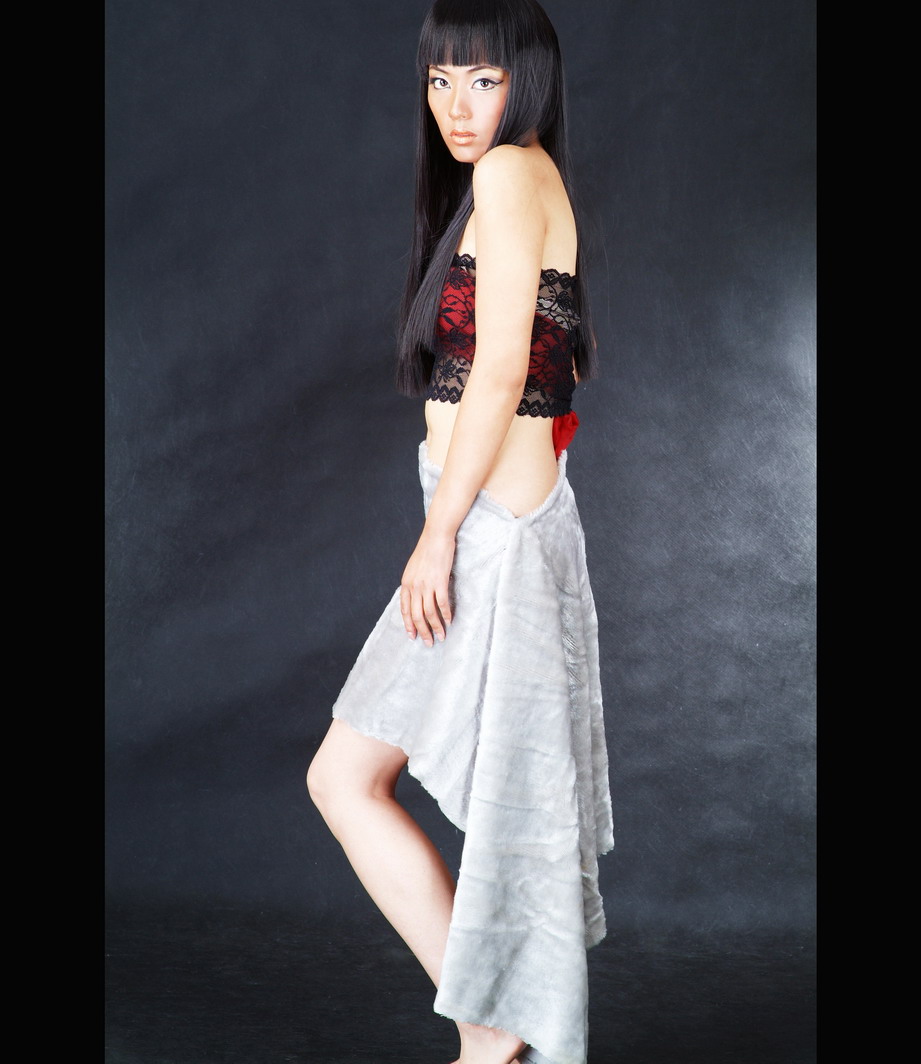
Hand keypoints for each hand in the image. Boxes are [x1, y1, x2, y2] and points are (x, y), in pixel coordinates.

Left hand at [400, 526, 454, 646]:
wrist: (436, 536)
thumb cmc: (427, 551)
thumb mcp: (413, 568)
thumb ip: (413, 583)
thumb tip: (416, 597)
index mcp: (406, 584)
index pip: (404, 610)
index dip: (408, 625)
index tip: (412, 636)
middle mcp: (414, 586)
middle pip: (416, 615)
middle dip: (422, 632)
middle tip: (429, 643)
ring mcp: (427, 585)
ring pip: (429, 613)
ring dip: (435, 627)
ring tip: (441, 637)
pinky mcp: (440, 582)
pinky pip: (442, 604)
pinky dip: (446, 615)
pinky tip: (449, 621)